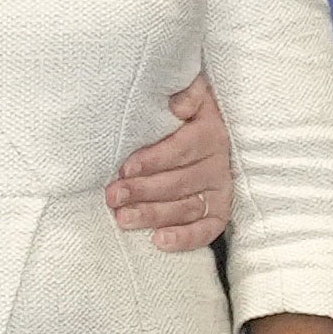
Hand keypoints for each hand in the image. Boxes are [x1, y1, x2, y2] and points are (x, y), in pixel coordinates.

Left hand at [107, 72, 236, 249]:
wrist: (214, 125)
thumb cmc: (189, 110)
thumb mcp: (193, 92)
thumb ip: (188, 92)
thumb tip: (178, 104)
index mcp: (211, 132)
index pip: (182, 149)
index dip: (154, 160)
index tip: (126, 168)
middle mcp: (218, 163)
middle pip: (180, 181)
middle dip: (144, 191)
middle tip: (114, 196)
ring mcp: (219, 189)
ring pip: (187, 207)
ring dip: (155, 215)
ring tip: (125, 219)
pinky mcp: (219, 210)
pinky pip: (207, 229)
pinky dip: (186, 238)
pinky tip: (159, 241)